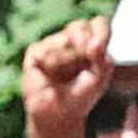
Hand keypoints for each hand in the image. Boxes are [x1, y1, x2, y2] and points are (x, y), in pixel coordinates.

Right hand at [21, 16, 112, 137]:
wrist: (57, 114)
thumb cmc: (80, 97)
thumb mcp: (98, 80)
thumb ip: (101, 60)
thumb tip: (95, 42)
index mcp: (91, 43)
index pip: (98, 23)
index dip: (100, 31)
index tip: (99, 46)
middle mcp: (71, 39)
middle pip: (80, 26)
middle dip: (84, 48)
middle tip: (82, 66)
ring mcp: (52, 44)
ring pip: (64, 39)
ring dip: (69, 61)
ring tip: (64, 75)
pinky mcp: (36, 51)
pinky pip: (46, 50)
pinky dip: (52, 64)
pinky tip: (50, 75)